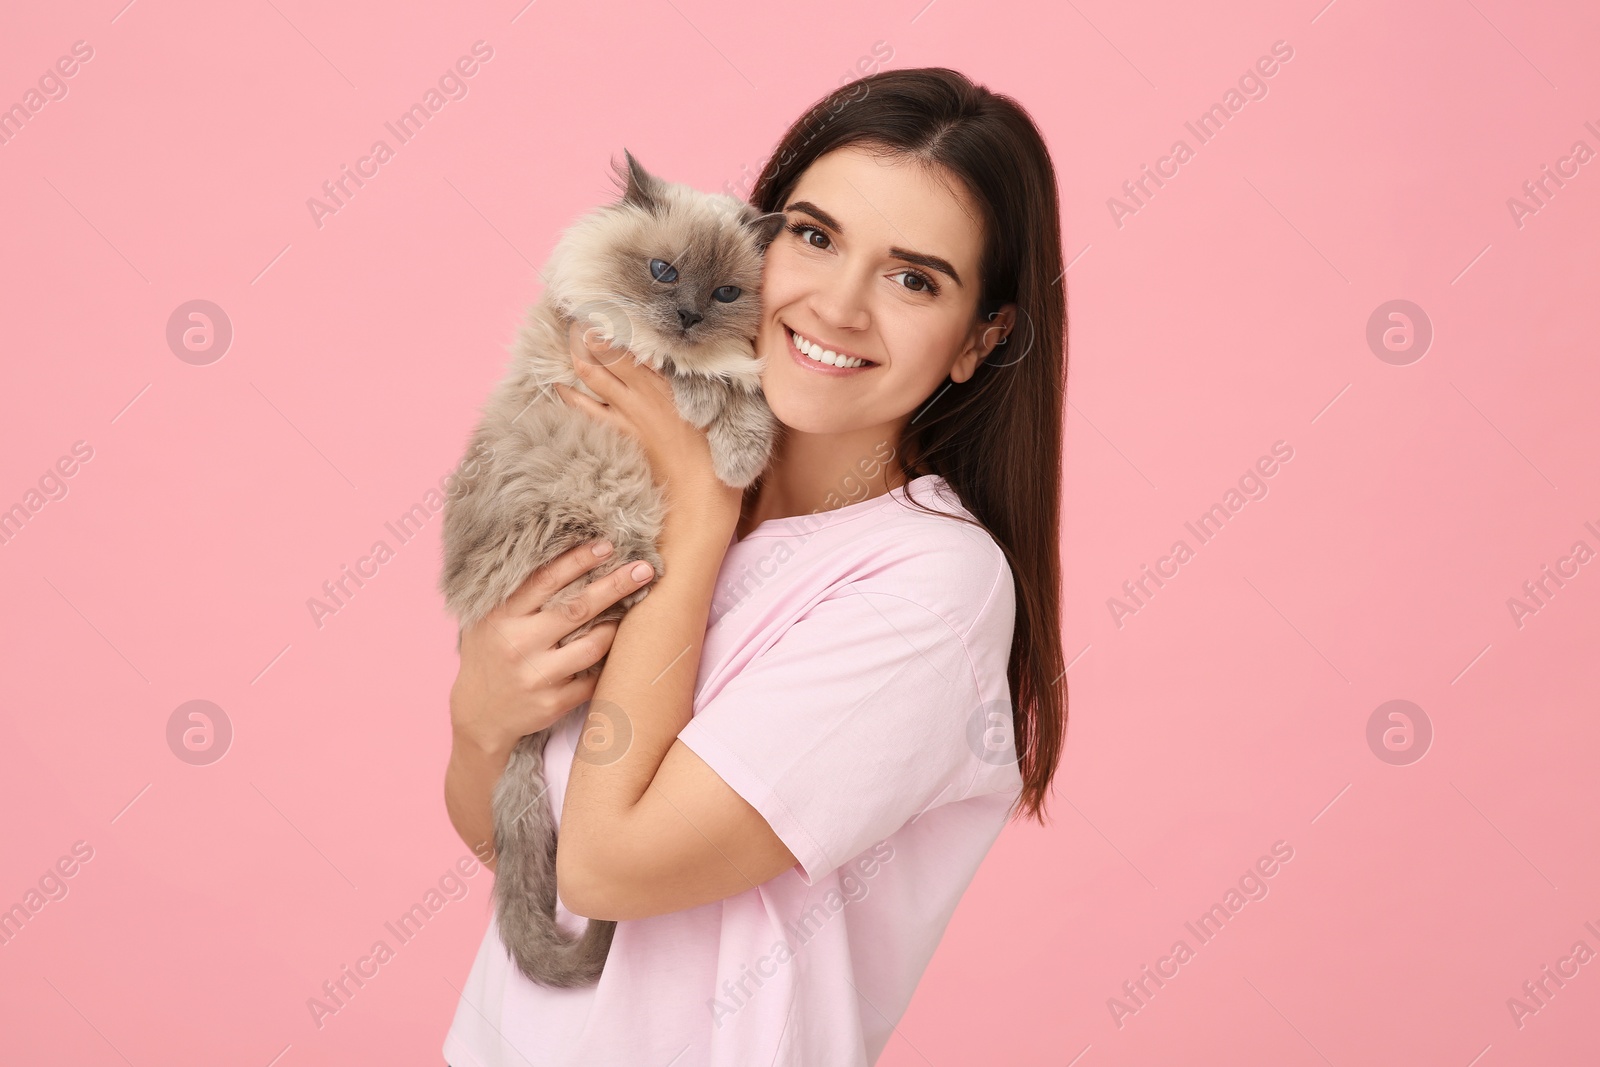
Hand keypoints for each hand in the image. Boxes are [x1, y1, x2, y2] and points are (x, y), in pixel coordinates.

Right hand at [449, 540, 656, 756]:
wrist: (479, 714)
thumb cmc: (490, 654)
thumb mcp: (490, 619)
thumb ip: (519, 592)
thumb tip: (566, 555)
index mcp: (501, 616)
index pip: (546, 580)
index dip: (579, 560)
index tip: (608, 545)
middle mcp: (518, 644)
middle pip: (577, 609)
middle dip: (615, 586)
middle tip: (644, 569)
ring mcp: (536, 676)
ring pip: (593, 646)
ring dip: (615, 628)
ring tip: (629, 613)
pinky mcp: (552, 704)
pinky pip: (593, 680)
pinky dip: (607, 664)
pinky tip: (616, 653)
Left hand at [554, 320, 740, 532]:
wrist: (700, 492)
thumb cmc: (713, 448)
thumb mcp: (711, 405)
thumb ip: (691, 378)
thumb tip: (674, 357)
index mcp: (667, 382)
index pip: (631, 343)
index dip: (611, 323)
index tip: (601, 308)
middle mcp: (642, 393)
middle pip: (604, 353)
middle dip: (587, 334)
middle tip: (578, 319)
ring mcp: (626, 415)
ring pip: (591, 375)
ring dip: (577, 356)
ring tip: (570, 341)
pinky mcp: (618, 435)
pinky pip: (585, 409)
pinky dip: (569, 394)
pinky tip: (560, 386)